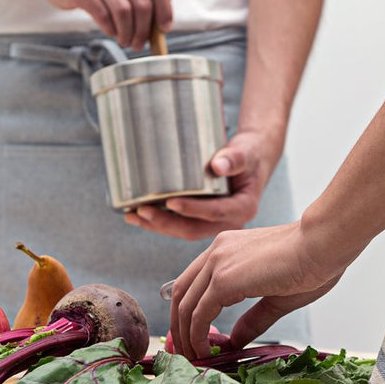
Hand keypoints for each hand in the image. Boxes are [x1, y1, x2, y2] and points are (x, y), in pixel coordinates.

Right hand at [31, 0, 172, 50]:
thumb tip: (165, 16)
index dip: (164, 11)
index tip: (164, 29)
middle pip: (142, 3)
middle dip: (144, 30)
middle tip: (141, 43)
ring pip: (123, 12)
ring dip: (127, 33)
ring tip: (126, 40)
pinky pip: (103, 15)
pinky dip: (110, 29)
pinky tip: (111, 31)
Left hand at [123, 130, 279, 240]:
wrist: (251, 159)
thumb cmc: (249, 154)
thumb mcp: (246, 153)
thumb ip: (234, 158)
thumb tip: (218, 165)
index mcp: (244, 208)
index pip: (216, 213)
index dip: (193, 210)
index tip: (171, 202)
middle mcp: (229, 221)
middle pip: (194, 229)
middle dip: (166, 223)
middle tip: (143, 211)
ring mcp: (214, 223)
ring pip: (184, 230)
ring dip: (158, 225)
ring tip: (133, 215)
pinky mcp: (202, 219)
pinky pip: (180, 224)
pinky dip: (159, 221)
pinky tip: (139, 216)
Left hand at [168, 221, 344, 358]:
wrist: (324, 244)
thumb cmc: (313, 263)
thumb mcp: (276, 297)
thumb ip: (253, 318)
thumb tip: (235, 341)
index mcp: (228, 249)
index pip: (193, 283)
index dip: (188, 313)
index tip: (193, 338)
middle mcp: (216, 251)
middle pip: (181, 293)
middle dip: (179, 327)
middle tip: (187, 353)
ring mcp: (217, 262)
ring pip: (185, 304)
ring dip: (186, 336)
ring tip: (195, 358)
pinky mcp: (224, 279)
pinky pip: (199, 313)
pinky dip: (197, 335)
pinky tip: (207, 351)